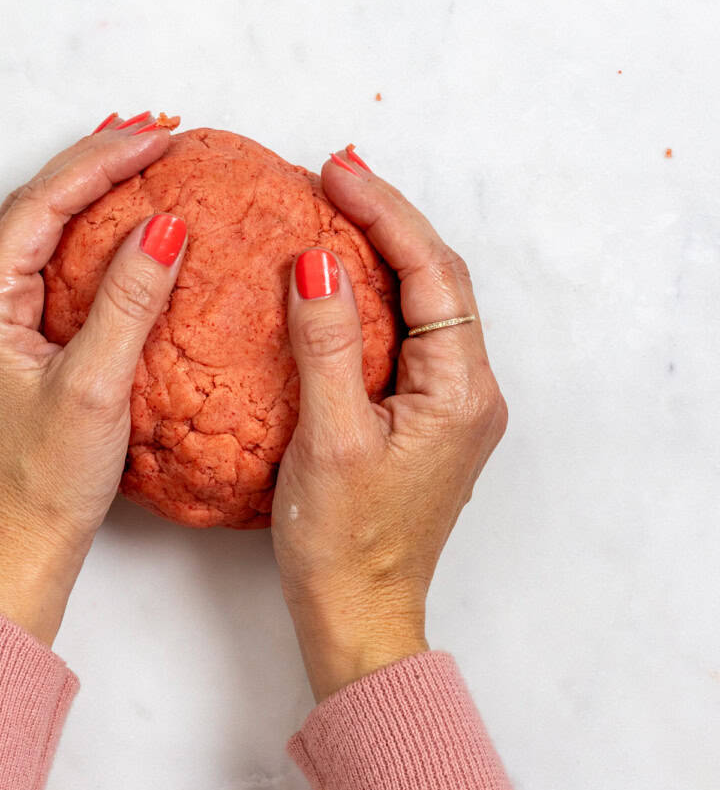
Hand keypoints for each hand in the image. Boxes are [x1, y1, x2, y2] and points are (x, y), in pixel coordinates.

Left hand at [0, 116, 187, 646]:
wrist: (14, 557)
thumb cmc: (43, 486)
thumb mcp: (95, 388)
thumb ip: (129, 301)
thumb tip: (162, 226)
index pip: (39, 206)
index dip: (99, 162)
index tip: (157, 137)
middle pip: (32, 210)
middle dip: (92, 166)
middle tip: (155, 134)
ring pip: (37, 238)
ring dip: (87, 198)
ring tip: (140, 163)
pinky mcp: (3, 353)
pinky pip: (44, 274)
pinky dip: (84, 243)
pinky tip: (121, 235)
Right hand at [272, 149, 507, 701]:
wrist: (357, 616)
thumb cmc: (343, 544)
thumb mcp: (328, 438)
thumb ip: (327, 345)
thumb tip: (319, 264)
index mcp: (460, 390)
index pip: (431, 272)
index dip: (385, 213)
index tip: (335, 173)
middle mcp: (469, 393)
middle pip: (437, 279)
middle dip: (388, 221)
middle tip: (334, 176)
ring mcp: (451, 408)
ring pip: (424, 305)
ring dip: (382, 254)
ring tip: (335, 210)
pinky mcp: (425, 423)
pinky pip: (407, 337)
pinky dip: (375, 296)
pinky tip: (337, 283)